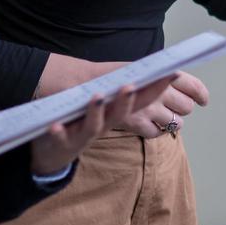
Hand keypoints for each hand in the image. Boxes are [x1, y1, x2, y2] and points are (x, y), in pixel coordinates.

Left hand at [29, 74, 176, 175]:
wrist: (57, 154)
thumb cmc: (84, 125)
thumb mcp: (108, 110)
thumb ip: (126, 93)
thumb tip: (148, 70)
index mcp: (116, 114)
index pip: (140, 101)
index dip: (156, 89)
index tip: (170, 74)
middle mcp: (103, 126)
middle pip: (119, 114)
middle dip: (126, 102)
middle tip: (130, 86)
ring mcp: (82, 135)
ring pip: (93, 126)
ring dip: (95, 113)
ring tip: (97, 98)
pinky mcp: (61, 142)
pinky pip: (59, 138)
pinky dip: (58, 132)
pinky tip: (55, 125)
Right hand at [113, 71, 210, 138]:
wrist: (89, 83)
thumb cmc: (119, 74)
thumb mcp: (145, 68)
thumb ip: (165, 75)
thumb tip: (184, 82)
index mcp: (163, 74)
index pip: (193, 86)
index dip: (201, 95)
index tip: (203, 100)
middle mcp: (159, 92)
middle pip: (186, 107)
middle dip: (183, 107)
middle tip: (175, 106)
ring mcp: (149, 110)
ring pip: (176, 123)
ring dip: (172, 121)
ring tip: (162, 115)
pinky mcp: (137, 124)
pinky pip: (157, 133)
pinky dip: (157, 130)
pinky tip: (152, 123)